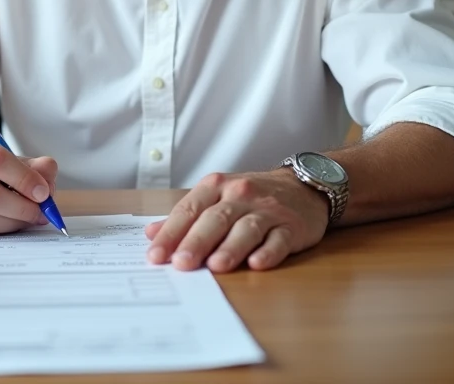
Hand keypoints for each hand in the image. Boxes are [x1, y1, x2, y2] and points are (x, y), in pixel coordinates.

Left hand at [145, 170, 329, 271]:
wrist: (303, 187)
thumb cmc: (251, 197)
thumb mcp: (216, 198)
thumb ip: (186, 216)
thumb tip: (151, 234)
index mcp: (216, 186)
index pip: (189, 209)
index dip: (171, 233)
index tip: (155, 255)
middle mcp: (241, 194)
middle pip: (215, 218)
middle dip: (196, 242)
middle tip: (181, 264)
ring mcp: (267, 210)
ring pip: (246, 228)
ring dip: (230, 247)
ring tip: (215, 266)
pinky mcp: (292, 226)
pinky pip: (279, 239)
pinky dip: (268, 252)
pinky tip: (257, 263)